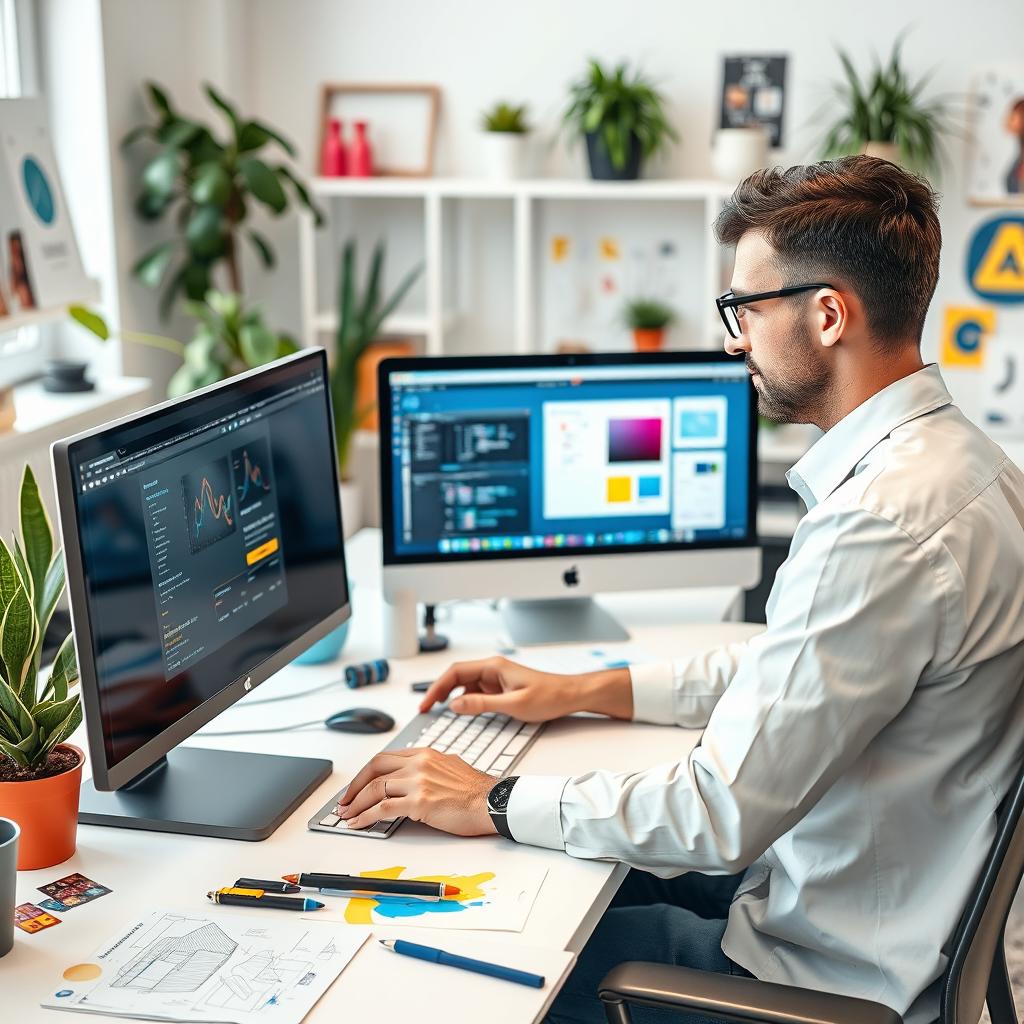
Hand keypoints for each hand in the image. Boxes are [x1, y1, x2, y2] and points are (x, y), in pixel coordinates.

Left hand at [338, 748, 496, 835]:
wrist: (492, 801)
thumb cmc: (476, 790)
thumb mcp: (450, 766)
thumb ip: (429, 768)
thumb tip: (413, 778)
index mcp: (425, 753)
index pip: (385, 758)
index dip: (366, 773)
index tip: (357, 785)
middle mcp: (419, 763)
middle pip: (374, 768)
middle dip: (354, 786)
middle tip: (345, 800)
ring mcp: (418, 781)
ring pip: (375, 789)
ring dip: (356, 804)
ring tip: (347, 815)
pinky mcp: (419, 802)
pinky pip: (383, 809)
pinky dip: (366, 816)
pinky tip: (359, 823)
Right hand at [419, 656, 632, 721]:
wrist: (571, 695)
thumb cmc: (549, 696)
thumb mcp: (514, 704)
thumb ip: (483, 704)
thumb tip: (455, 704)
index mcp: (493, 667)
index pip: (455, 673)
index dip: (436, 688)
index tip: (426, 704)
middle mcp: (492, 669)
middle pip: (457, 677)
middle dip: (439, 692)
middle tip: (425, 710)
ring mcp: (497, 678)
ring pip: (466, 685)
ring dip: (452, 697)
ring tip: (438, 714)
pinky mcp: (502, 688)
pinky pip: (477, 693)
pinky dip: (466, 702)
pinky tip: (462, 713)